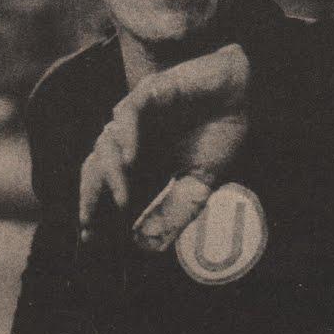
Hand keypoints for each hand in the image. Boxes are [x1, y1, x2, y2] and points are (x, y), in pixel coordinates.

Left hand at [79, 43, 250, 248]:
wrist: (241, 89)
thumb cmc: (221, 129)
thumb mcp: (201, 181)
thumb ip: (175, 209)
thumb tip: (146, 244)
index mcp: (144, 162)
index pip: (111, 189)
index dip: (99, 213)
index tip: (93, 240)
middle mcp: (133, 140)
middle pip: (97, 171)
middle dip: (91, 199)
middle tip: (92, 226)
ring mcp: (136, 117)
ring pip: (106, 145)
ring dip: (110, 175)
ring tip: (121, 201)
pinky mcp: (148, 93)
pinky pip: (127, 114)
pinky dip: (126, 136)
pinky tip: (131, 159)